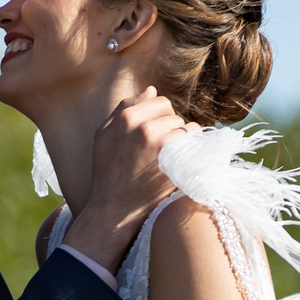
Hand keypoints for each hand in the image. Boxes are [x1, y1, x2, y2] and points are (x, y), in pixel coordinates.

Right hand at [61, 87, 186, 273]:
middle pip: (174, 114)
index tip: (157, 133)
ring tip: (173, 157)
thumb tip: (151, 90)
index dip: (161, 116)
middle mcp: (143, 126)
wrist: (114, 209)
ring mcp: (160, 142)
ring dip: (184, 140)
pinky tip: (183, 162)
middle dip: (172, 128)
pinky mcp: (174, 159)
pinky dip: (193, 150)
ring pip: (187, 127)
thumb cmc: (108, 173)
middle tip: (163, 149)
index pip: (159, 101)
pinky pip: (195, 142)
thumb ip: (124, 109)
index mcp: (125, 117)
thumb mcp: (104, 136)